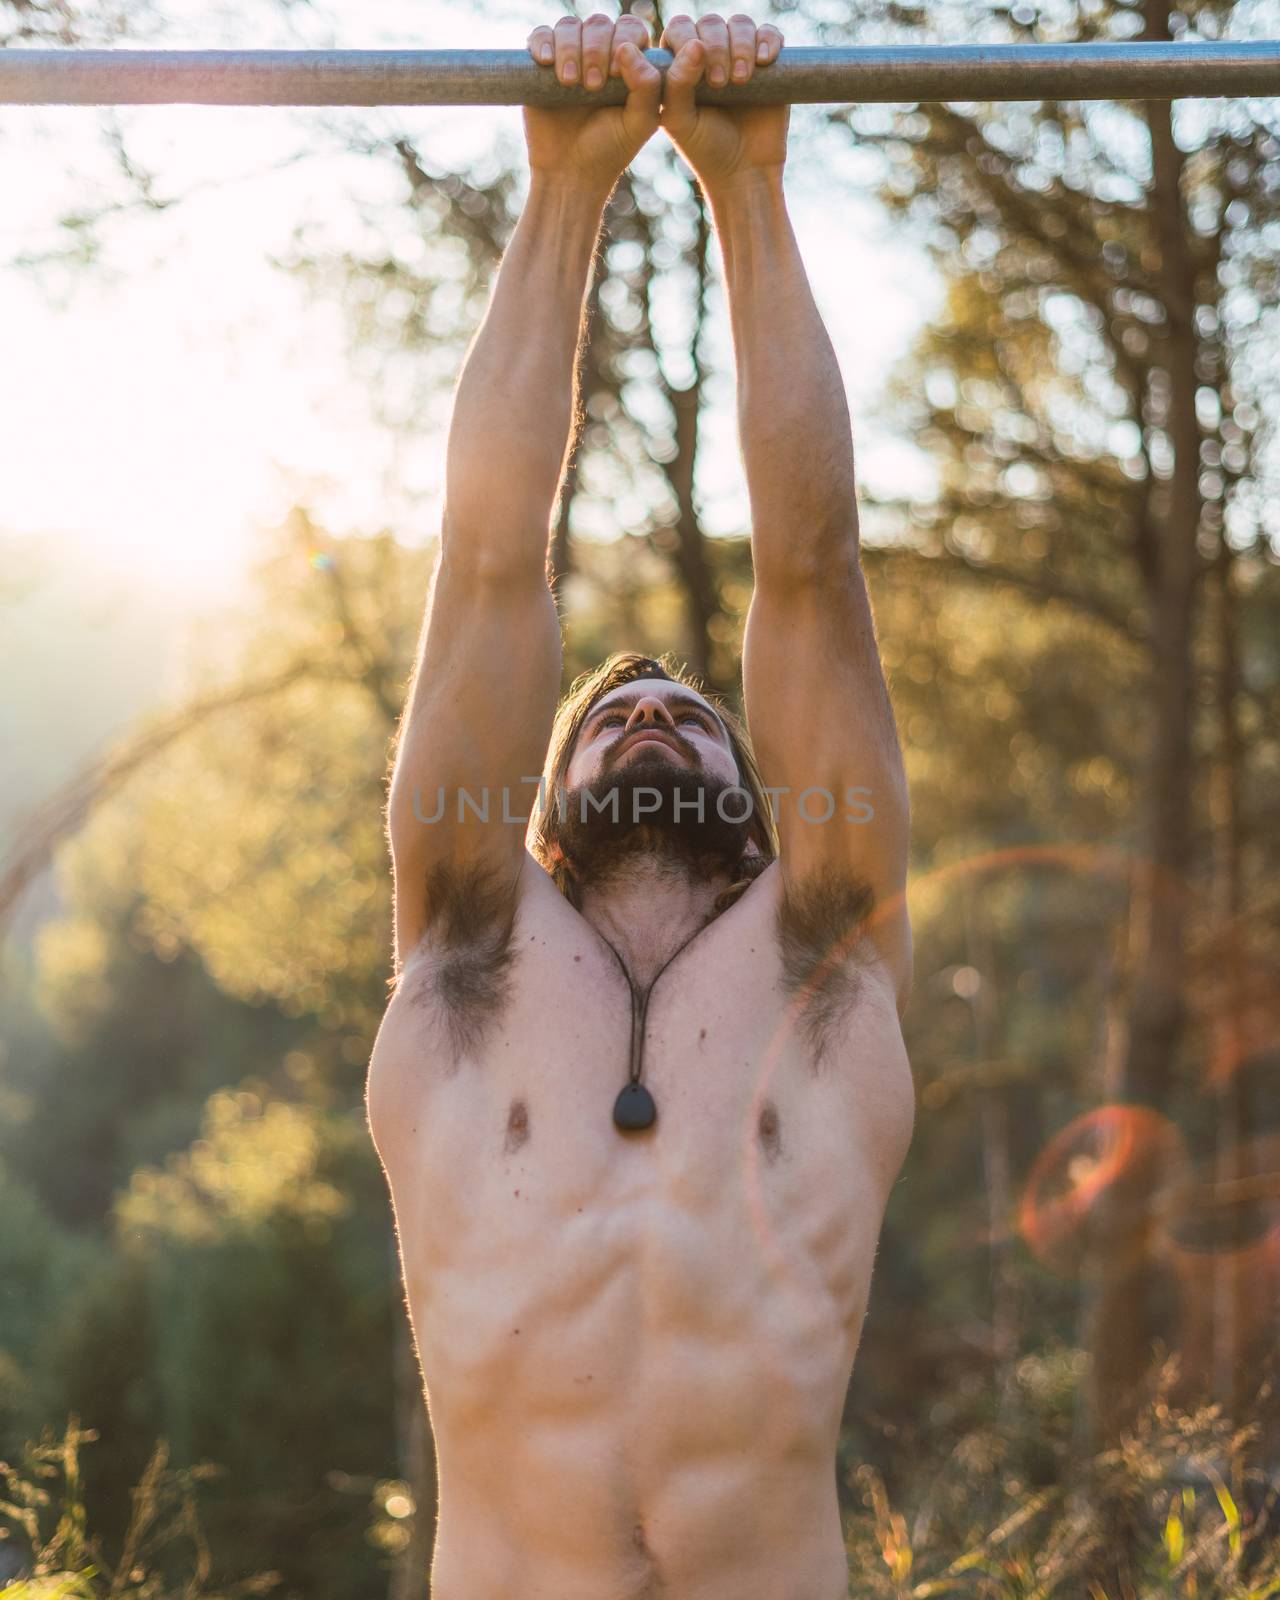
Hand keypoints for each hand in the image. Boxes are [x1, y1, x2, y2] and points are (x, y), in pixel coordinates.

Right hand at [525, 13, 661, 196]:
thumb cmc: (610, 149)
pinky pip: (540, 34)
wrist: (571, 172)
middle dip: (595, 49)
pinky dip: (543, 42)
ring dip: (569, 48)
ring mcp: (570, 56)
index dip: (622, 42)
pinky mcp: (542, 65)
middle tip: (592, 86)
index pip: (629, 29)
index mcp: (629, 63)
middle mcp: (599, 54)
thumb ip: (648, 87)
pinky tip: (547, 62)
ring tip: (569, 82)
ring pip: (569, 26)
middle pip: (598, 24)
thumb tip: (626, 48)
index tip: (614, 76)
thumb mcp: (639, 123)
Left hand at [659, 13, 786, 197]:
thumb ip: (676, 83)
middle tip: (721, 83)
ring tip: (742, 80)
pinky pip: (769, 33)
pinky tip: (765, 61)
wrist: (744, 170)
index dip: (689, 42)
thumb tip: (695, 44)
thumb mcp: (681, 120)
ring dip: (741, 45)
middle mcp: (709, 54)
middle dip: (717, 47)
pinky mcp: (768, 63)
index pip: (681, 29)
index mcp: (680, 64)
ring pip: (740, 24)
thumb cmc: (706, 148)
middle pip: (711, 23)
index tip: (702, 79)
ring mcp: (739, 55)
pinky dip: (768, 40)